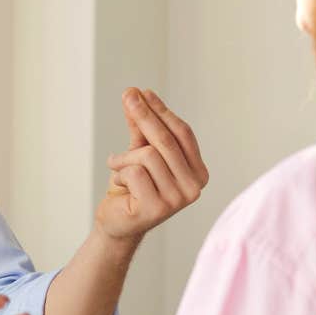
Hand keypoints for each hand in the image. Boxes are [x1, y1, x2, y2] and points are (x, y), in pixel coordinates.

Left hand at [95, 88, 209, 240]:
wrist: (117, 222)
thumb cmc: (132, 187)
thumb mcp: (139, 151)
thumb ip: (142, 126)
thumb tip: (137, 94)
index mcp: (198, 171)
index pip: (183, 133)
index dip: (161, 111)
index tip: (142, 92)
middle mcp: (194, 187)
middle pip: (167, 141)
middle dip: (144, 115)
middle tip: (127, 95)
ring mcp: (177, 199)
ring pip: (148, 156)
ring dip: (124, 158)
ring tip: (117, 167)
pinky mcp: (157, 209)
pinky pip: (135, 173)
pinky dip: (120, 174)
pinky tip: (119, 184)